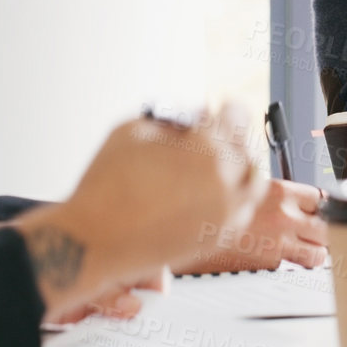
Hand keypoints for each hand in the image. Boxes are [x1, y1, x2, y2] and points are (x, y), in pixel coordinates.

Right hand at [16, 106, 265, 315]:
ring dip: (242, 166)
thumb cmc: (106, 187)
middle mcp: (224, 184)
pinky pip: (242, 212)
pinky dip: (236, 196)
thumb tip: (199, 116)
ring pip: (253, 184)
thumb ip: (175, 118)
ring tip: (222, 160)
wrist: (92, 241)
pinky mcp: (216, 240)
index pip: (237, 117)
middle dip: (235, 135)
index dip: (228, 107)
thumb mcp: (135, 129)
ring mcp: (224, 216)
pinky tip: (216, 189)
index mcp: (206, 150)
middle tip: (221, 130)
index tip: (223, 106)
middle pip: (249, 149)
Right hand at [175, 178, 327, 272]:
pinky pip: (293, 268)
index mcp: (279, 190)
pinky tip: (281, 261)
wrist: (189, 232)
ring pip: (318, 253)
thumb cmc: (211, 206)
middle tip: (317, 235)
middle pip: (328, 227)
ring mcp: (279, 242)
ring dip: (314, 253)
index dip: (322, 206)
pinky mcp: (269, 264)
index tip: (320, 211)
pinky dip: (291, 266)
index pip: (321, 198)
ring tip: (305, 251)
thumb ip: (269, 192)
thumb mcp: (244, 187)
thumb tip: (288, 199)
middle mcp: (284, 216)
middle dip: (324, 232)